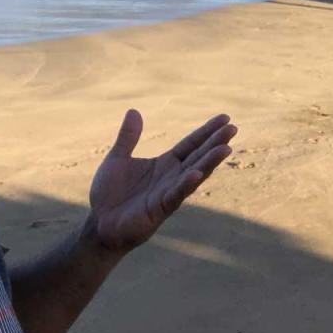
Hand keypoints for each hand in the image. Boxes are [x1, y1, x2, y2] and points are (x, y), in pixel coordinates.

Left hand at [88, 110, 235, 252]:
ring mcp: (168, 193)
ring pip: (193, 175)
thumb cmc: (109, 193)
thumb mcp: (118, 158)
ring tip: (226, 148)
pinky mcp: (159, 209)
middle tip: (233, 128)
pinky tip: (196, 174)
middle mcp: (171, 177)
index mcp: (164, 164)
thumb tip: (134, 110)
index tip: (226, 118)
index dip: (207, 131)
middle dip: (215, 143)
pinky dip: (185, 185)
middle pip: (198, 156)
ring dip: (209, 162)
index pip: (191, 144)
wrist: (98, 223)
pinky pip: (175, 195)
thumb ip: (128, 136)